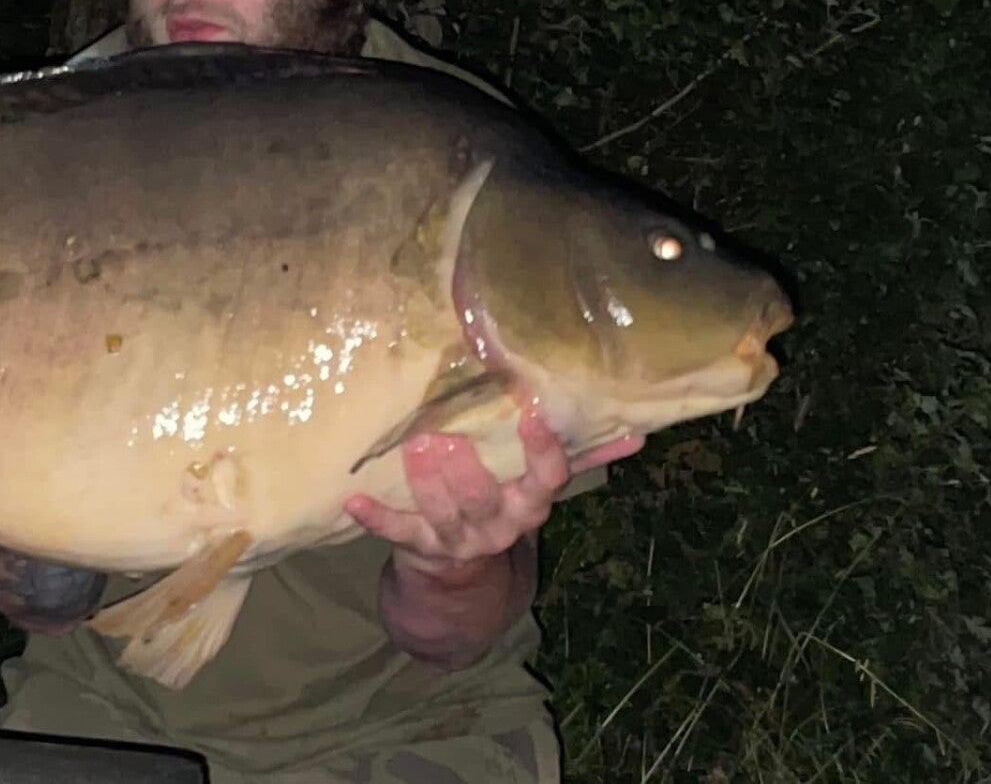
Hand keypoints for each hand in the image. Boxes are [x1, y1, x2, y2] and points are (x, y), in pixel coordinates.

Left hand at [343, 411, 641, 573]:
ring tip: (412, 448)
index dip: (541, 452)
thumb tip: (637, 432)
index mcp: (529, 504)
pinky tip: (353, 500)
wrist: (462, 572)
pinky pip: (397, 534)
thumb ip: (583, 456)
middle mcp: (497, 525)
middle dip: (467, 471)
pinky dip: (374, 519)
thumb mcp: (537, 484)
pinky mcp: (419, 545)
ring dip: (426, 484)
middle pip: (485, 500)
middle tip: (445, 435)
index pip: (545, 480)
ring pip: (444, 514)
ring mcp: (457, 539)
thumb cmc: (502, 501)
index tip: (534, 417)